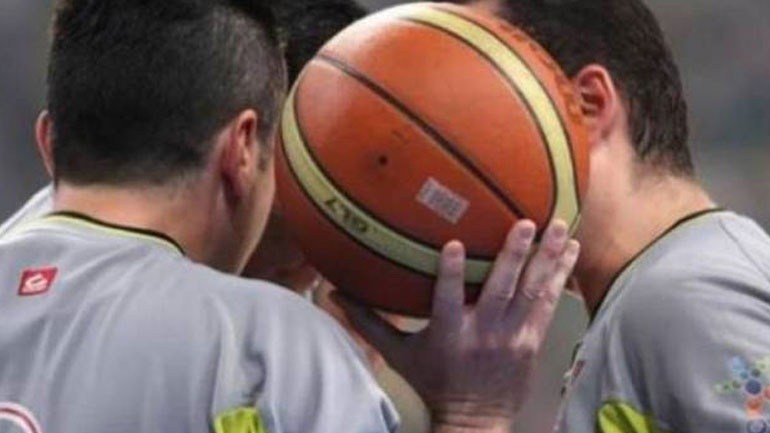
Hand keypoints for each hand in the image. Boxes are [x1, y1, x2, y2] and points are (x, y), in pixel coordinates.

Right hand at [334, 220, 579, 432]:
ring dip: (547, 258)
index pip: (446, 298)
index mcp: (448, 333)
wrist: (475, 419)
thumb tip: (333, 295)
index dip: (450, 272)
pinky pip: (549, 304)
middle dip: (514, 255)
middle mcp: (483, 332)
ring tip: (559, 227)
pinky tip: (569, 251)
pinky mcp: (532, 340)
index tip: (453, 244)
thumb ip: (370, 323)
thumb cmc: (434, 382)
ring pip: (533, 292)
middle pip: (500, 289)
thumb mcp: (398, 355)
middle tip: (526, 222)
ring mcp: (512, 336)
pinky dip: (559, 276)